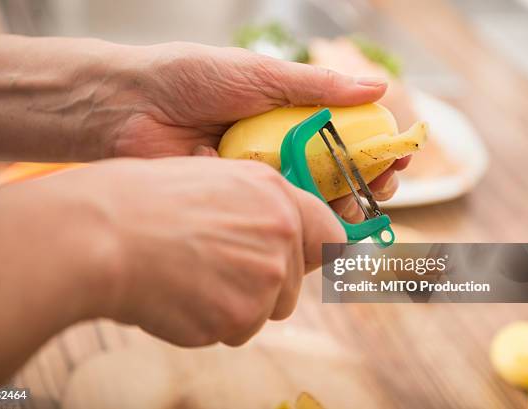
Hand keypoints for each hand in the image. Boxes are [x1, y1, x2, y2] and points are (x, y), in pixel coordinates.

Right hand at [38, 157, 343, 345]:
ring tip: (187, 276)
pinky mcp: (236, 319)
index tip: (313, 265)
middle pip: (291, 285)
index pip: (331, 237)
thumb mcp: (214, 181)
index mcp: (275, 197)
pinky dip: (206, 321)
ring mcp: (261, 282)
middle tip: (213, 267)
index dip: (320, 254)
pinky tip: (176, 294)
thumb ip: (257, 206)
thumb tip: (280, 230)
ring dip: (232, 305)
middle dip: (261, 284)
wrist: (102, 235)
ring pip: (262, 312)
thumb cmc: (145, 201)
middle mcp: (279, 238)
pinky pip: (230, 331)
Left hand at [107, 41, 408, 212]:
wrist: (127, 106)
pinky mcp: (235, 199)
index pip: (344, 132)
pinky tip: (309, 217)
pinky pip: (272, 211)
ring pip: (307, 196)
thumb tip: (378, 85)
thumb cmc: (190, 79)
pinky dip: (293, 214)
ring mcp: (257, 175)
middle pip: (334, 171)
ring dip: (337, 204)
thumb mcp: (260, 75)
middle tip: (384, 187)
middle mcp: (276, 145)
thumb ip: (316, 86)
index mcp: (286, 113)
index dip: (374, 145)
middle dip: (365, 181)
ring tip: (355, 205)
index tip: (399, 154)